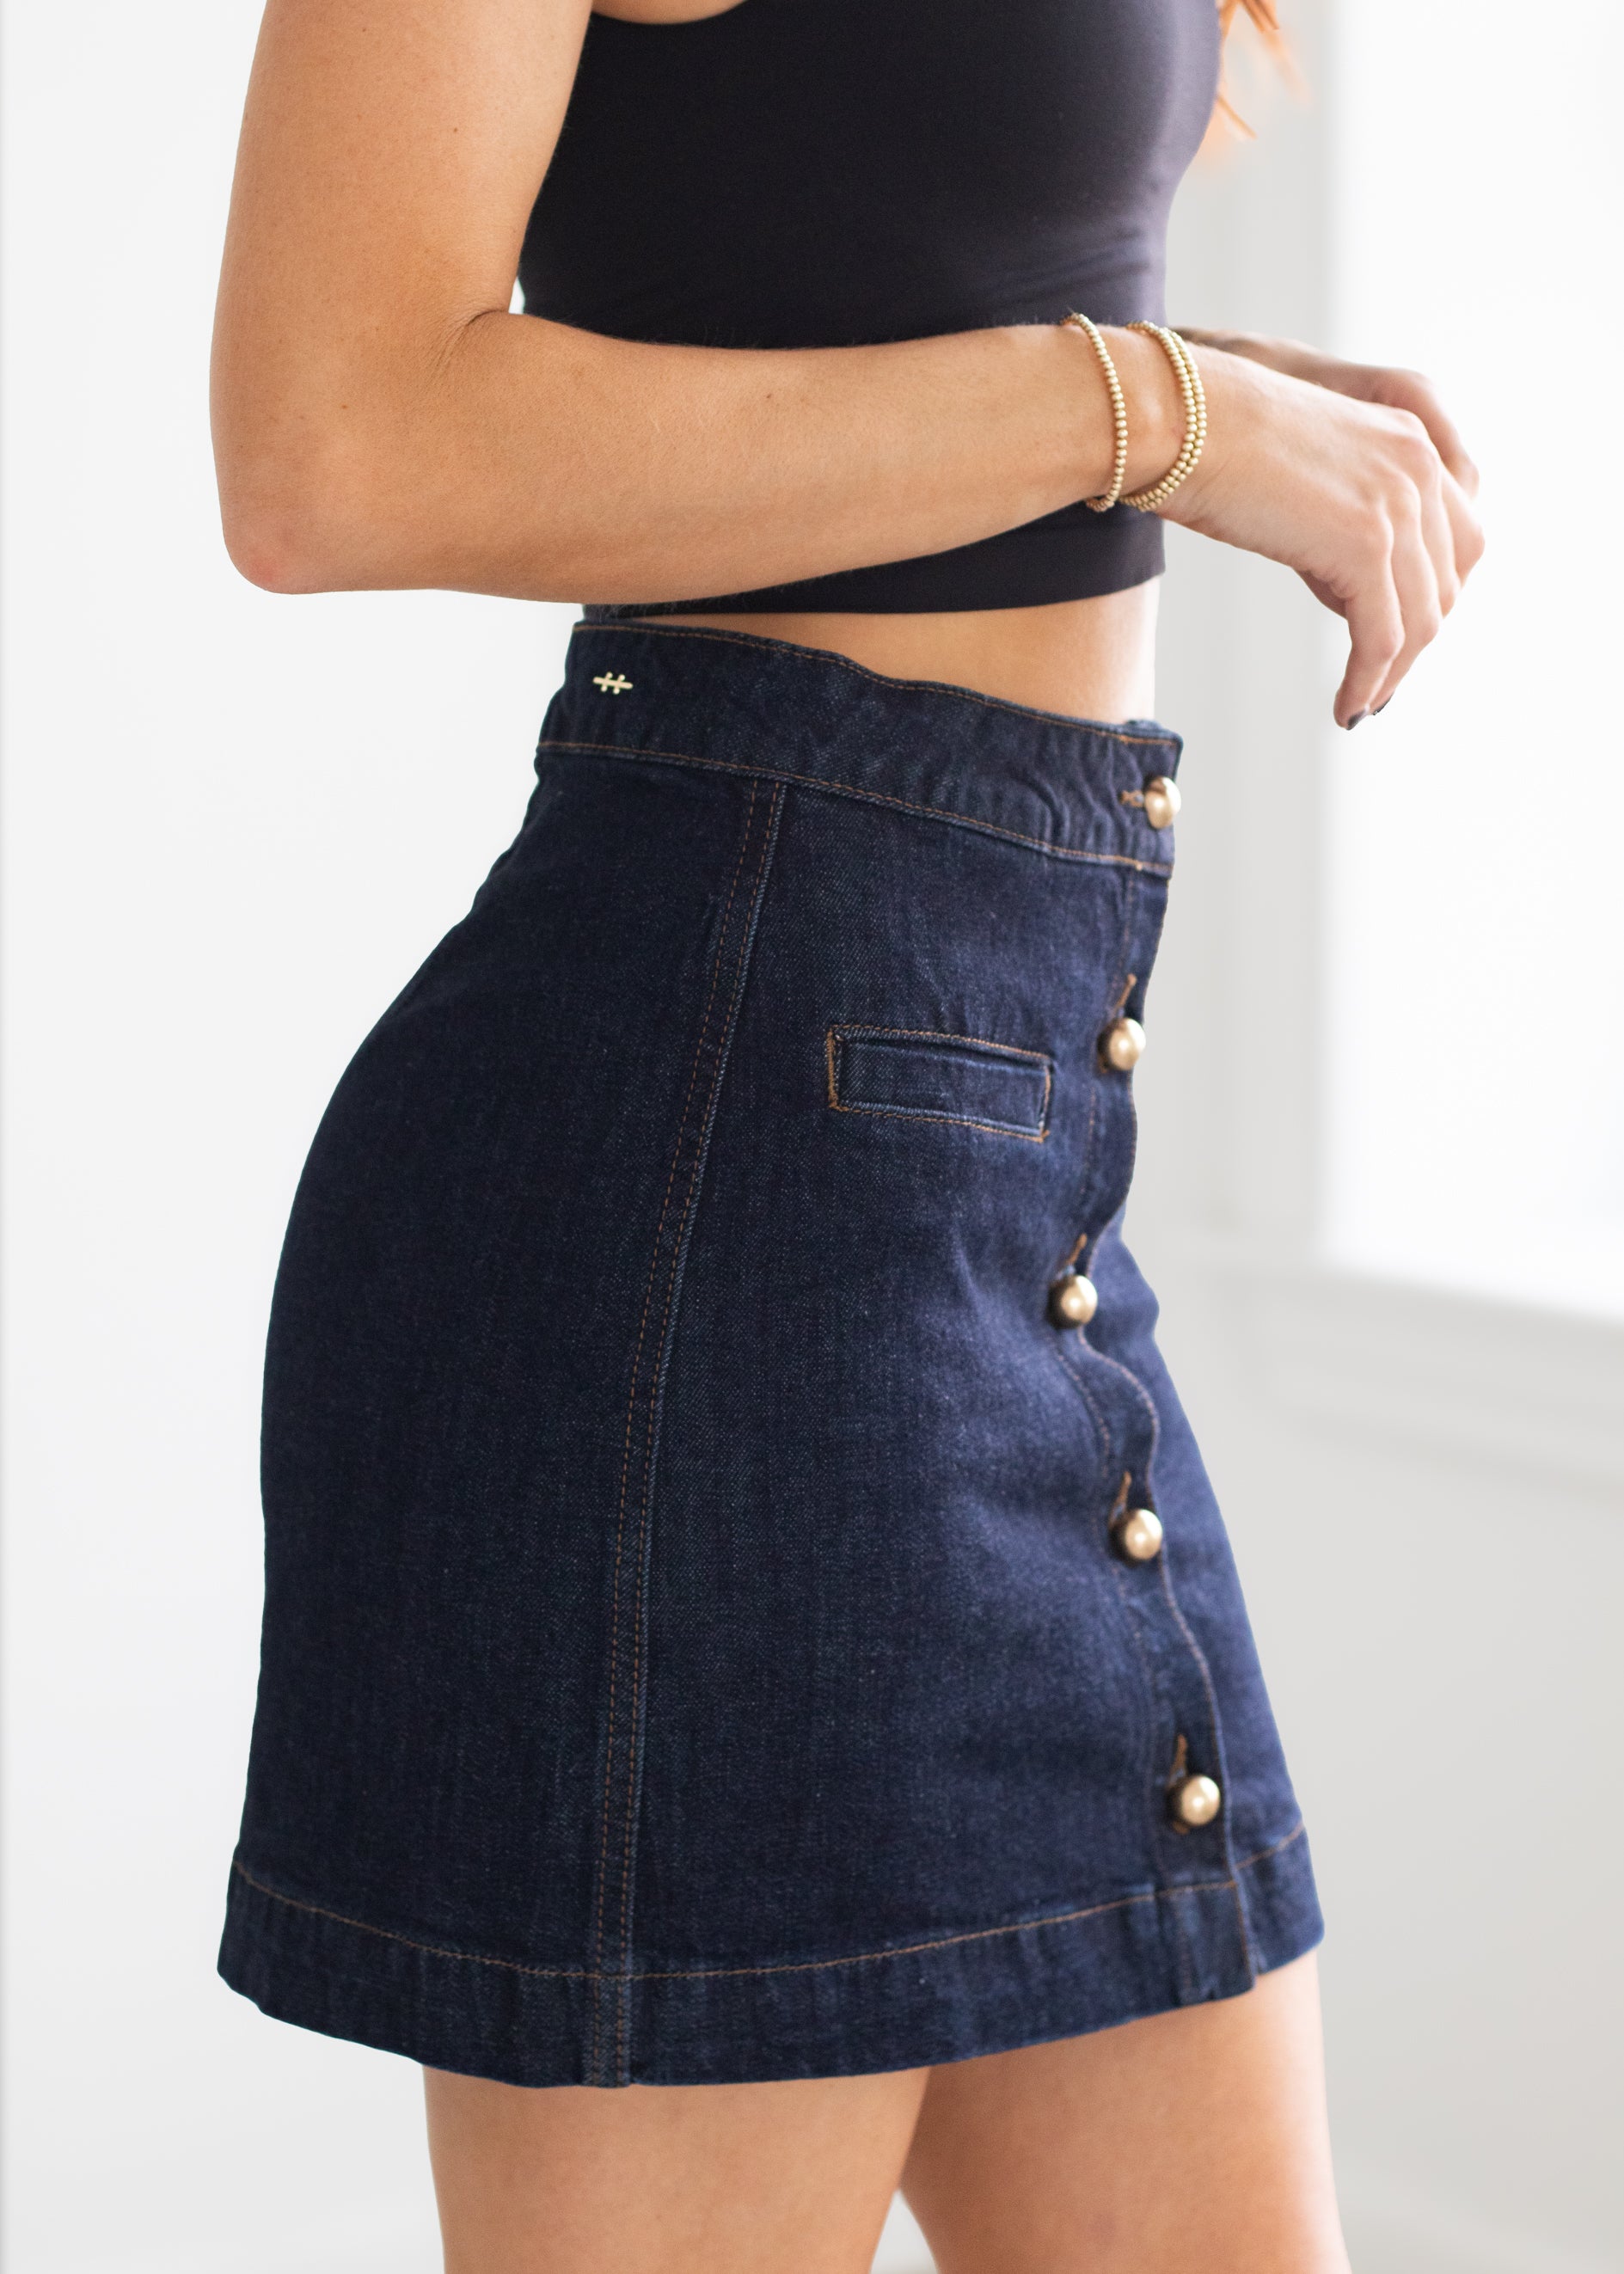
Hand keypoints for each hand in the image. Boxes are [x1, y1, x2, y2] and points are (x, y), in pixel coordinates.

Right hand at [1158, 331, 1484, 726]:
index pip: (1455, 538)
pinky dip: (1367, 683)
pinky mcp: (1364, 545)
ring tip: (1360, 704)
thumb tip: (1350, 590)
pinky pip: (1383, 638)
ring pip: (1420, 619)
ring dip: (1391, 674)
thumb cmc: (1215, 443)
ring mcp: (1398, 504)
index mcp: (1411, 442)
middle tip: (1377, 683)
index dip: (1430, 597)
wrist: (1181, 420)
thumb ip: (1343, 516)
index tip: (1397, 639)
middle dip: (1414, 641)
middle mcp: (1419, 466)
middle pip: (1446, 583)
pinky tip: (1345, 708)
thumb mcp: (1306, 474)